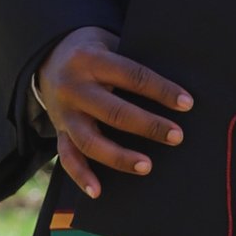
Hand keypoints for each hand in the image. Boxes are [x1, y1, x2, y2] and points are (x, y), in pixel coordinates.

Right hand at [35, 26, 192, 199]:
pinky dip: (81, 176)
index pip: (132, 76)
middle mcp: (74, 87)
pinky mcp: (60, 130)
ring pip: (90, 141)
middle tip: (176, 136)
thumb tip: (175, 87)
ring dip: (119, 157)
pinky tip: (98, 192)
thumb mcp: (110, 44)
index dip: (161, 90)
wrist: (49, 57)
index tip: (187, 103)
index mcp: (91, 59)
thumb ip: (133, 61)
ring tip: (147, 166)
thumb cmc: (95, 51)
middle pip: (114, 111)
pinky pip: (68, 157)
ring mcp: (64, 112)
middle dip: (148, 125)